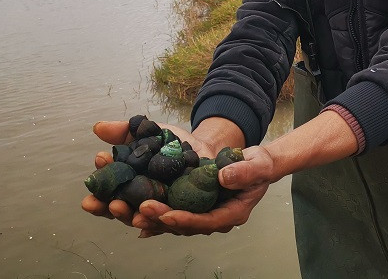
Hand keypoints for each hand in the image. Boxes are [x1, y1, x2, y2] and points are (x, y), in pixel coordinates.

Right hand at [80, 119, 202, 225]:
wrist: (203, 145)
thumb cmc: (169, 145)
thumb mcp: (146, 133)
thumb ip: (123, 133)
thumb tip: (98, 128)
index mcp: (130, 190)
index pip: (108, 200)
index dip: (98, 201)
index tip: (89, 198)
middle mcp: (145, 205)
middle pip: (126, 215)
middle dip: (115, 212)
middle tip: (111, 204)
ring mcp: (166, 211)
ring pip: (151, 221)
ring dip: (140, 217)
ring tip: (133, 212)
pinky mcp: (189, 214)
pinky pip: (180, 221)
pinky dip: (170, 219)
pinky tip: (162, 215)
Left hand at [132, 145, 274, 236]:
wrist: (255, 163)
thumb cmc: (259, 165)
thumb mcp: (257, 164)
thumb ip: (243, 172)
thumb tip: (221, 177)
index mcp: (231, 213)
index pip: (205, 221)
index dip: (184, 219)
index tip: (166, 214)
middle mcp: (214, 218)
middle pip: (184, 225)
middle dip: (160, 219)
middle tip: (138, 210)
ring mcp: (202, 213)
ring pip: (173, 221)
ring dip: (150, 217)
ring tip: (128, 210)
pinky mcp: (193, 204)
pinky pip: (170, 211)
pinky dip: (152, 212)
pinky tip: (131, 212)